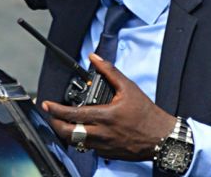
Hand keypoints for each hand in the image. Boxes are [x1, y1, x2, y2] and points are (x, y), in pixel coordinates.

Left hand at [42, 54, 175, 161]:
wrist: (164, 139)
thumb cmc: (147, 114)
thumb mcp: (128, 87)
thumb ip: (109, 71)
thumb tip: (94, 57)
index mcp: (105, 116)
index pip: (73, 115)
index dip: (56, 110)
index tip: (46, 104)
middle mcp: (103, 134)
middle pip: (70, 134)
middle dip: (55, 125)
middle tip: (50, 116)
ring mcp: (106, 147)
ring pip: (78, 144)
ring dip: (67, 133)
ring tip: (62, 123)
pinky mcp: (111, 154)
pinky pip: (90, 149)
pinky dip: (82, 141)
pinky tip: (82, 131)